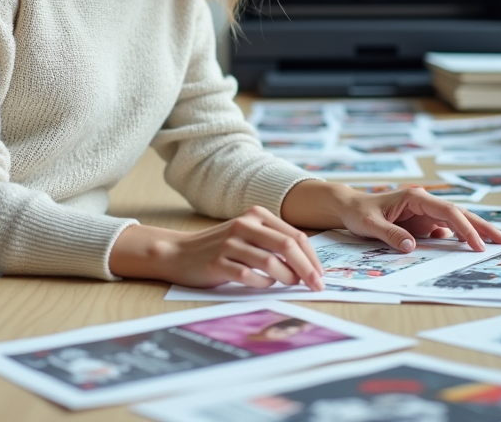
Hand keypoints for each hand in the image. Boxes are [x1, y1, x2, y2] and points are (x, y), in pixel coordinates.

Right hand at [109, 206, 325, 290]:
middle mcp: (244, 225)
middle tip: (316, 286)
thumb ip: (274, 242)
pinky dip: (262, 284)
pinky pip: (248, 276)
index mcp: (256, 215)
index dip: (312, 257)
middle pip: (287, 246)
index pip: (295, 235)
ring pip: (270, 262)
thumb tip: (309, 264)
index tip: (321, 275)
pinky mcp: (217, 263)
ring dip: (286, 278)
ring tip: (289, 285)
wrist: (179, 253)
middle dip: (307, 269)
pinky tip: (264, 285)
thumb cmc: (220, 247)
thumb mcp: (248, 235)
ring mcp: (229, 243)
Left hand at [281, 180, 500, 253]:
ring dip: (477, 234)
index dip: (465, 228)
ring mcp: (426, 215)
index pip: (448, 212)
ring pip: (458, 224)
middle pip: (461, 215)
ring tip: (500, 245)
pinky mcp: (423, 226)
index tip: (477, 245)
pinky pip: (447, 234)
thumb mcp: (369, 224)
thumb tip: (412, 246)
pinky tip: (475, 251)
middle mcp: (425, 204)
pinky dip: (462, 241)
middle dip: (484, 228)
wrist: (349, 209)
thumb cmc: (358, 212)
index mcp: (415, 197)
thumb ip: (390, 234)